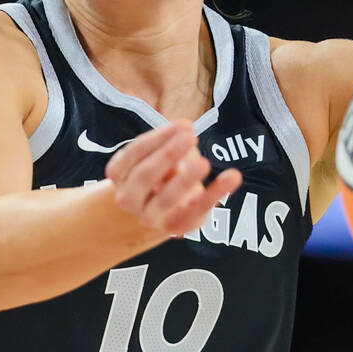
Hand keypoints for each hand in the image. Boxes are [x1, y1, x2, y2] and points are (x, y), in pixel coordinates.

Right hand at [105, 120, 241, 235]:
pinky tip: (233, 176)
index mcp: (119, 174)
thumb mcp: (159, 154)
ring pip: (166, 198)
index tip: (182, 124)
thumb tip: (186, 127)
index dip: (158, 138)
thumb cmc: (159, 173)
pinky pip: (196, 209)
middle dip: (167, 155)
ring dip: (186, 180)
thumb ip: (171, 141)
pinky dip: (216, 193)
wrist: (155, 213)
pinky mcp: (176, 226)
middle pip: (144, 176)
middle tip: (190, 137)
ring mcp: (149, 216)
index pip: (134, 154)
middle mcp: (128, 198)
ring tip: (204, 163)